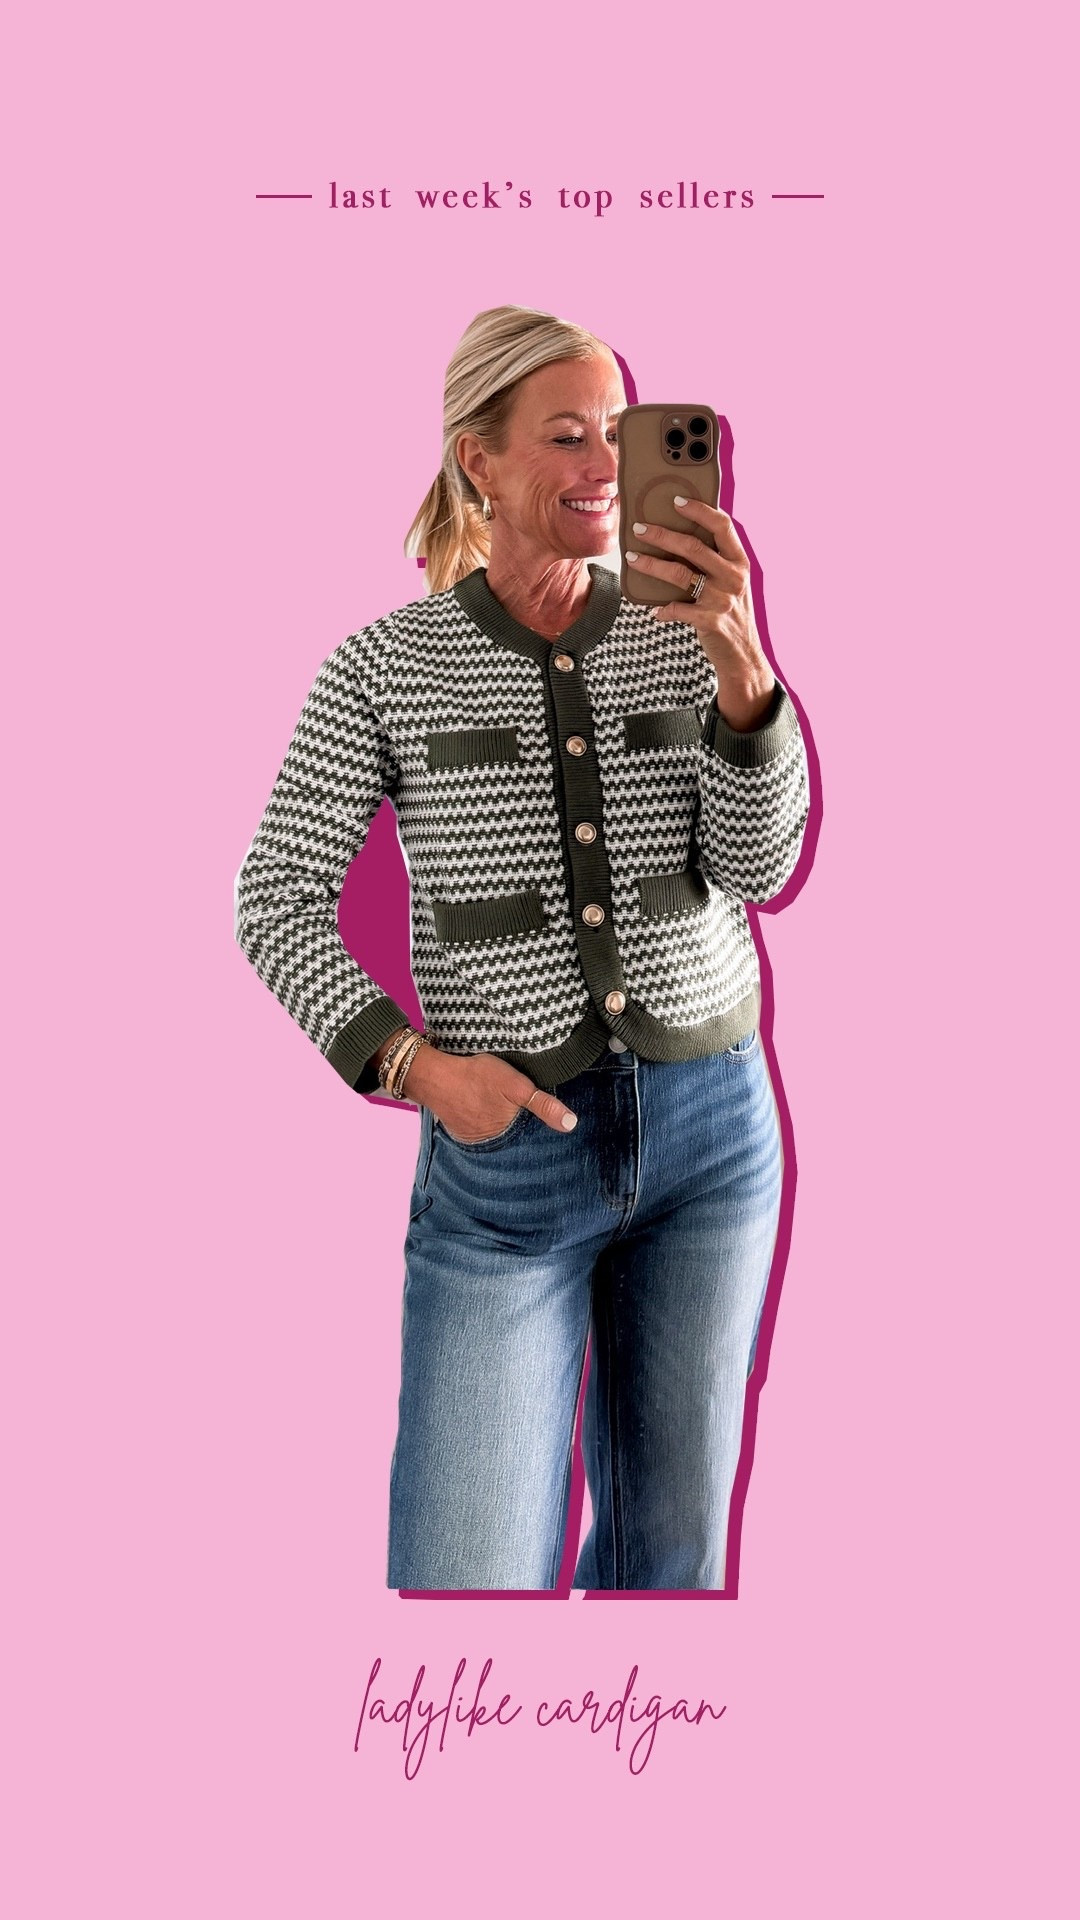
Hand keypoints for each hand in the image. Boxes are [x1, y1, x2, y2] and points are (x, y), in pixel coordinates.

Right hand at [384, 1038, 577, 1142]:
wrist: (433, 1075)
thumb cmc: (476, 1076)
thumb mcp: (516, 1085)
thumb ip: (543, 1105)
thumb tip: (571, 1124)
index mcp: (507, 1133)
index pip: (530, 1132)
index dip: (535, 1122)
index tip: (535, 1112)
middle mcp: (490, 1141)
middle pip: (513, 1133)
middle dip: (518, 1123)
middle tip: (512, 1103)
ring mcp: (473, 1136)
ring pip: (495, 1131)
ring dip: (499, 1121)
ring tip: (497, 1103)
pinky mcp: (459, 1129)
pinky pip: (478, 1127)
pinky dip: (482, 1118)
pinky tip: (481, 1104)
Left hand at [625, 498, 775, 730]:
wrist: (744, 656)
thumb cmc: (731, 614)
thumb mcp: (732, 583)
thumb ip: (716, 562)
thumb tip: (680, 539)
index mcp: (740, 562)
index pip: (722, 526)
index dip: (699, 510)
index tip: (676, 500)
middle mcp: (734, 577)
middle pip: (693, 546)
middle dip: (662, 535)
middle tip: (639, 528)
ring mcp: (723, 599)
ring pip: (680, 574)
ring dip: (652, 565)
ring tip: (632, 558)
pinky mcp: (711, 621)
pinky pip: (678, 609)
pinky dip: (663, 610)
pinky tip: (655, 611)